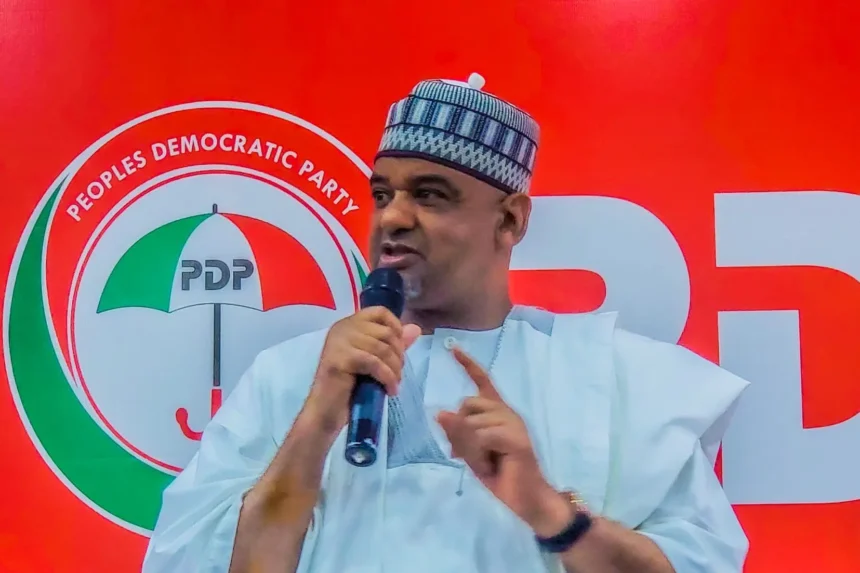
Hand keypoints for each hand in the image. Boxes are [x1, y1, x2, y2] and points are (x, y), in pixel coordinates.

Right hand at [304, 307, 420, 436]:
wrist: (326, 413)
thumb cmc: (349, 389)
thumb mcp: (375, 363)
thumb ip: (392, 344)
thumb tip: (415, 329)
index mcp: (348, 325)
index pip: (380, 312)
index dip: (396, 328)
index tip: (400, 351)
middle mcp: (342, 328)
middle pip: (385, 332)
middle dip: (398, 355)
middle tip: (397, 375)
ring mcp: (338, 342)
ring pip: (382, 348)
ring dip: (394, 369)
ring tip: (393, 385)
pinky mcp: (339, 359)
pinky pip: (374, 363)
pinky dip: (387, 378)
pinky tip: (389, 390)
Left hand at [437, 347, 573, 536]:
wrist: (526, 498)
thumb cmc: (499, 474)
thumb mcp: (471, 453)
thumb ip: (457, 433)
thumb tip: (439, 412)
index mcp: (497, 412)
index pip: (482, 381)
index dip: (467, 364)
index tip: (452, 347)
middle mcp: (507, 411)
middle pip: (467, 403)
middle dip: (461, 429)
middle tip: (470, 454)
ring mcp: (514, 423)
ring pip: (472, 422)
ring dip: (470, 447)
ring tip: (486, 461)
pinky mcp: (517, 438)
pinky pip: (482, 436)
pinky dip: (480, 453)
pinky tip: (492, 463)